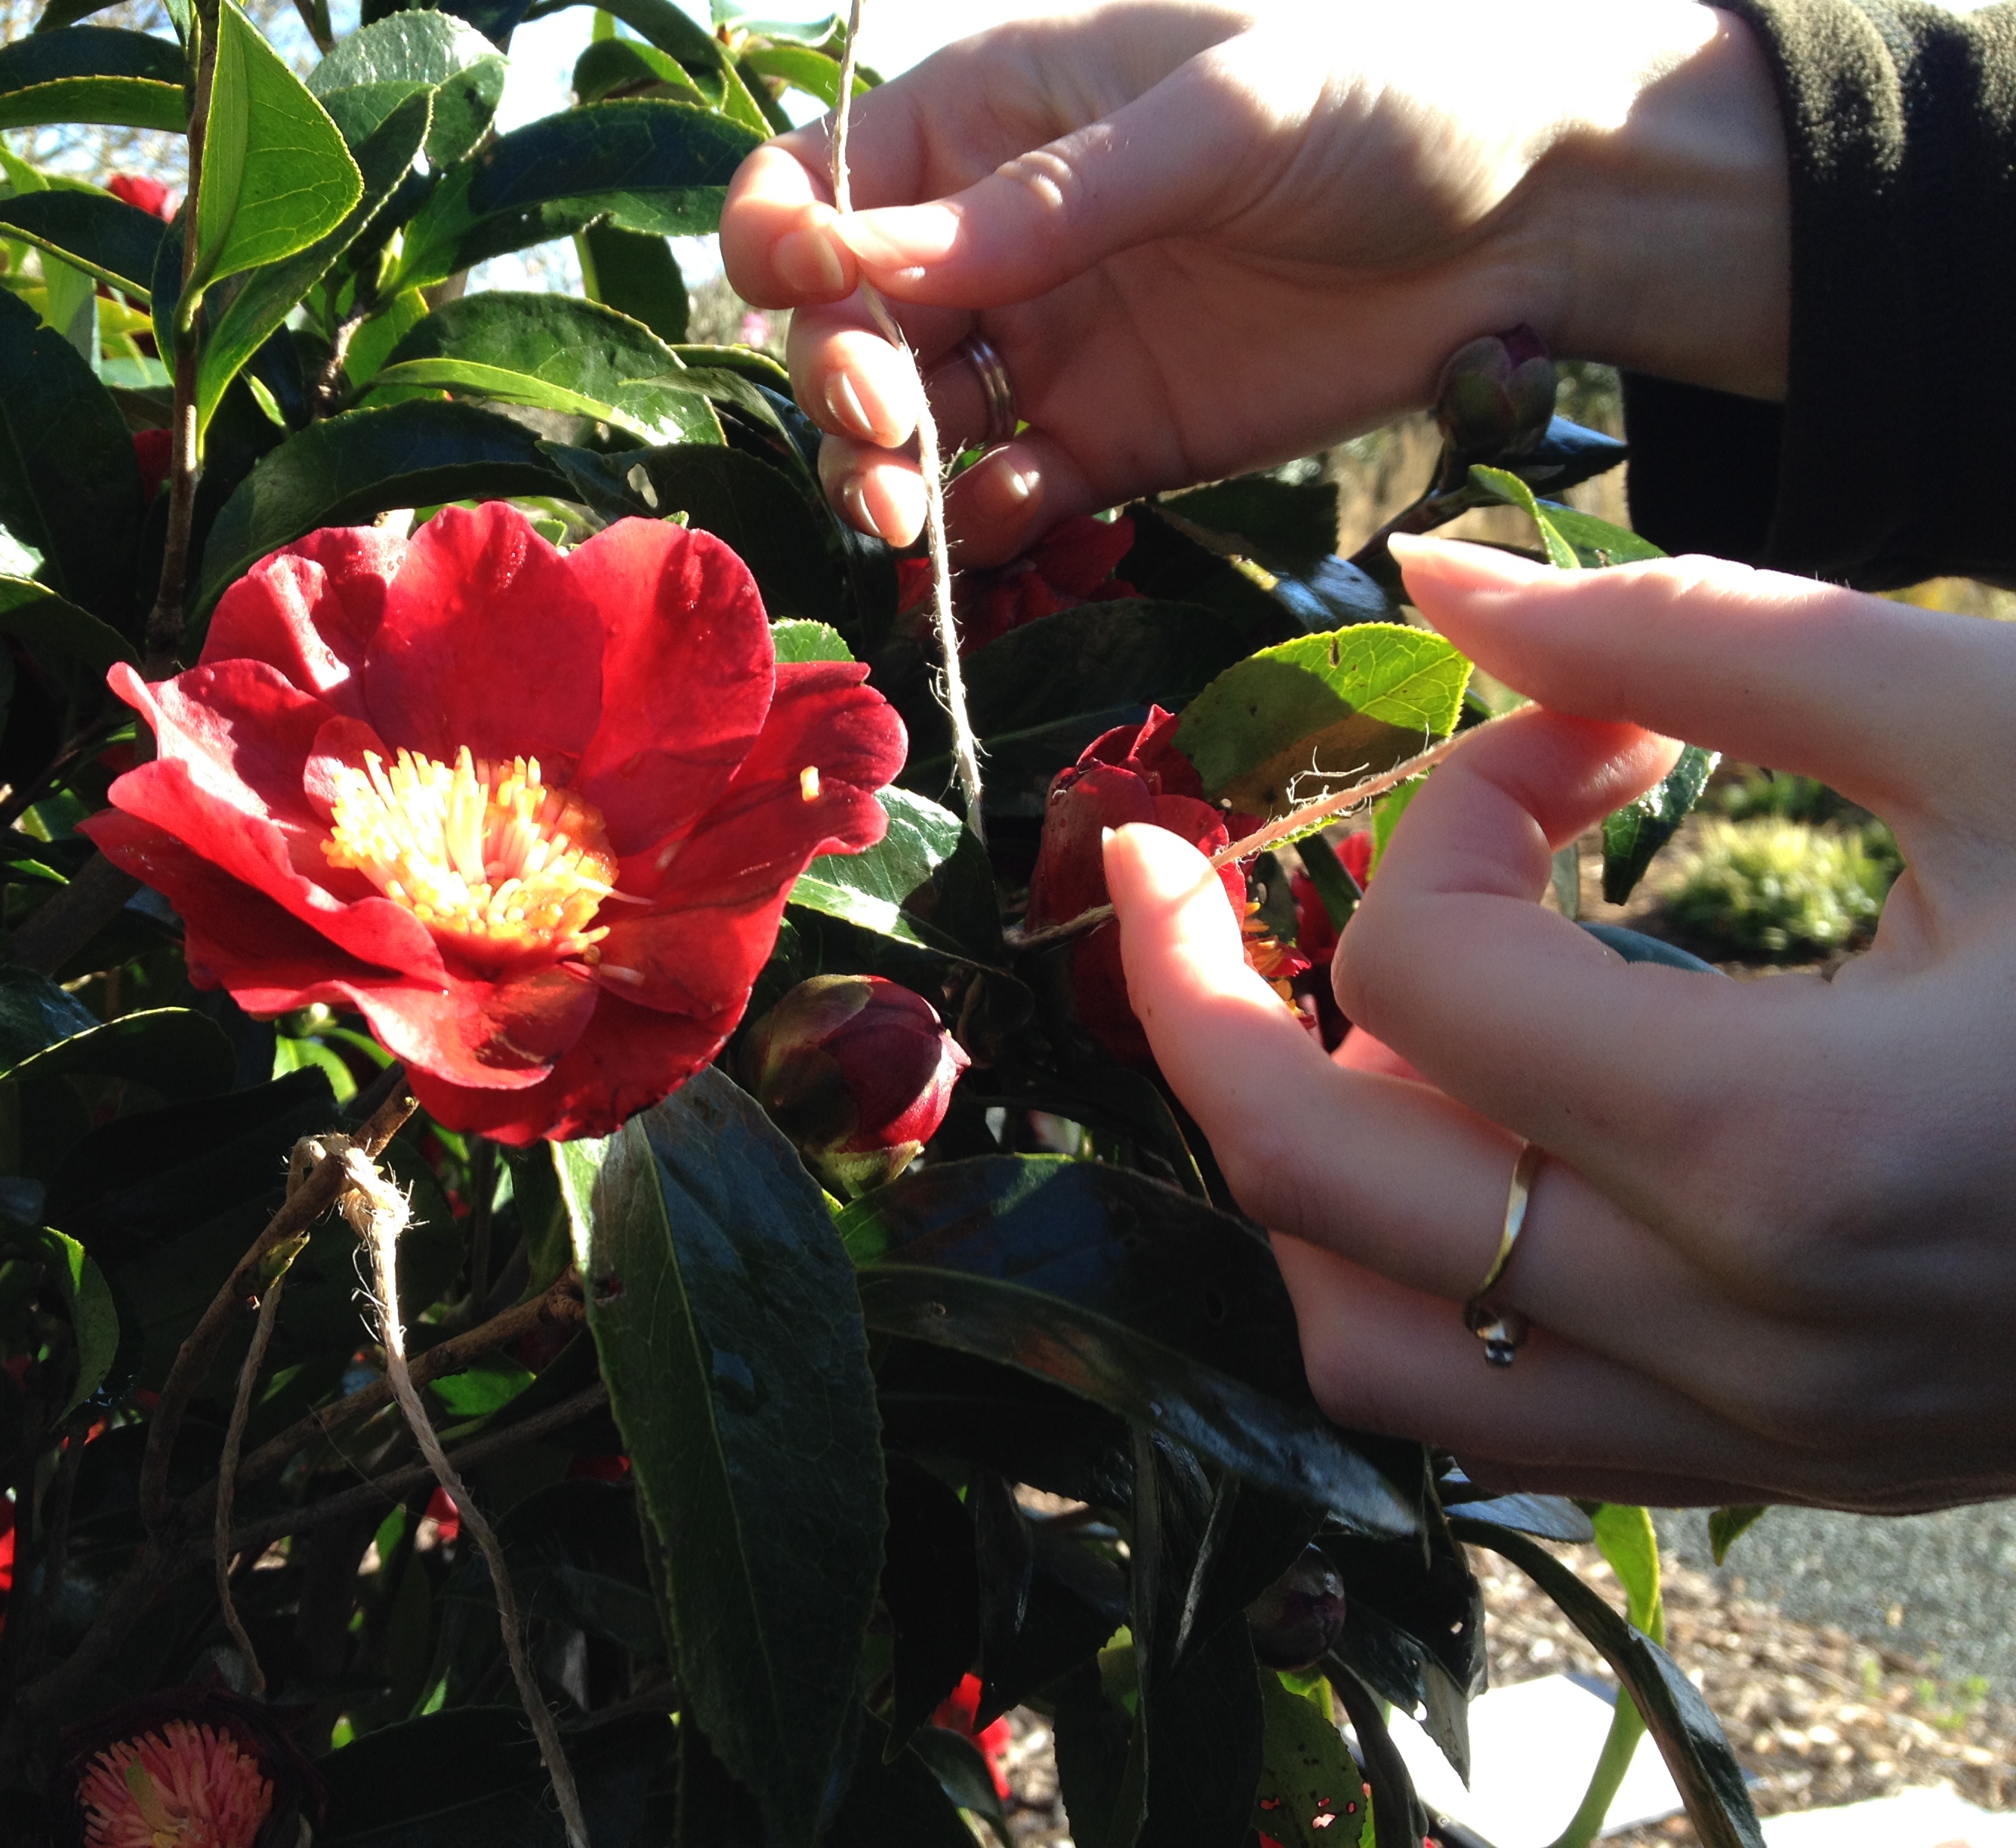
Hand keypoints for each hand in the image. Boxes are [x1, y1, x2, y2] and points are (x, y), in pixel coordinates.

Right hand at [718, 0, 1786, 560]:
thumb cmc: (1389, 100)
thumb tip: (861, 260)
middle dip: (835, 377)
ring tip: (909, 516)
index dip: (784, 239)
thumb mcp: (1221, 117)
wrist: (1543, 211)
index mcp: (996, 111)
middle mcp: (997, 235)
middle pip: (845, 320)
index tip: (805, 291)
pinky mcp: (1112, 442)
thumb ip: (1047, 200)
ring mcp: (1051, 345)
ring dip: (883, 472)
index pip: (823, 177)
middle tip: (881, 428)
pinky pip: (1008, 496)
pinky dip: (984, 524)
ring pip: (907, 422)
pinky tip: (1001, 525)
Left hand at [1106, 535, 2015, 1511]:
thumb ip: (1691, 628)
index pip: (1420, 967)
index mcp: (1788, 1147)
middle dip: (1193, 998)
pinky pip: (1495, 1415)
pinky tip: (1461, 1141)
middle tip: (1164, 865)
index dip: (1443, 795)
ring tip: (1348, 1009)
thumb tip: (1434, 573)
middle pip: (1307, 1185)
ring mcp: (1764, 1430)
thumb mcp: (2002, 718)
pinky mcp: (1801, 1462)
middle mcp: (1743, 1331)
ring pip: (1369, 1347)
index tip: (1556, 728)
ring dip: (1299, 1162)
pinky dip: (1413, 1275)